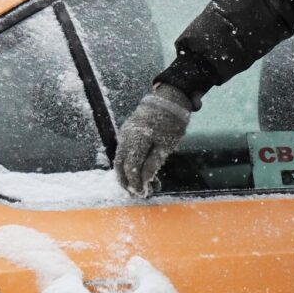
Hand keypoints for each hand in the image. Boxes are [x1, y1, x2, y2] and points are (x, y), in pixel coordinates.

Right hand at [115, 83, 192, 197]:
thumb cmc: (172, 122)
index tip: (143, 194)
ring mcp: (125, 134)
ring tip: (145, 186)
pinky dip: (132, 164)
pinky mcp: (128, 133)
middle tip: (140, 194)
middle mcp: (126, 137)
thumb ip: (153, 164)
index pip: (131, 167)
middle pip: (121, 165)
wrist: (170, 98)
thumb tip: (143, 182)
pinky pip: (126, 152)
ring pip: (122, 160)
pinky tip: (144, 171)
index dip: (135, 183)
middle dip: (128, 182)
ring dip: (130, 175)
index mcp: (136, 140)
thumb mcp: (167, 145)